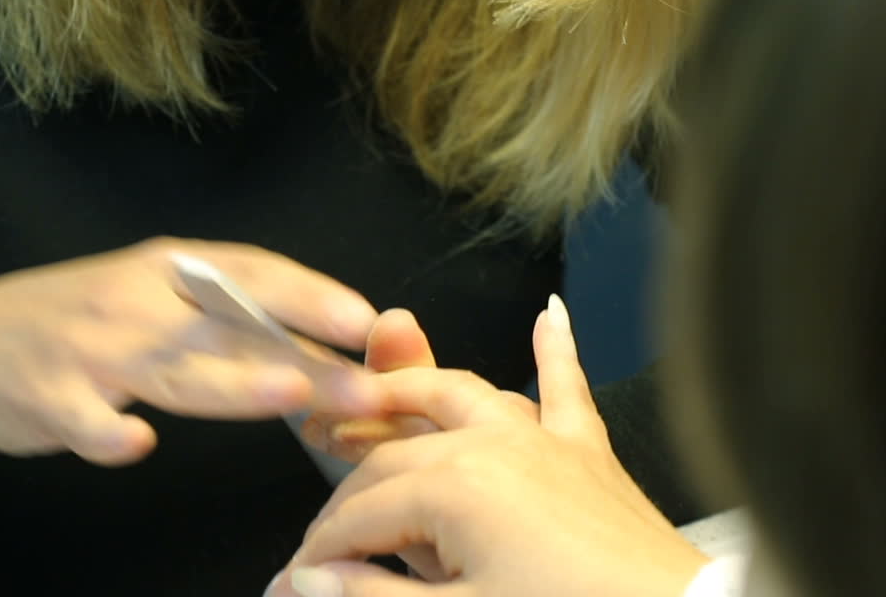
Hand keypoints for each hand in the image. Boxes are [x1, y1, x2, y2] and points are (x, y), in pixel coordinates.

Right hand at [0, 237, 381, 537]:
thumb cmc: (75, 325)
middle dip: (301, 353)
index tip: (366, 317)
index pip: (249, 272)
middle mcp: (131, 299)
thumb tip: (321, 349)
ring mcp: (87, 347)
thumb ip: (224, 323)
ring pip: (171, 368)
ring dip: (229, 381)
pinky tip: (134, 445)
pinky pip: (85, 420)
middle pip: (228, 326)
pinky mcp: (48, 396)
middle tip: (365, 383)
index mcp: (161, 269)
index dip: (309, 292)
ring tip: (285, 391)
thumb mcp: (146, 301)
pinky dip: (108, 435)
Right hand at [266, 295, 708, 596]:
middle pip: (394, 454)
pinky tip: (552, 314)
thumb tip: (309, 583)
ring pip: (460, 395)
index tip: (297, 579)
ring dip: (410, 388)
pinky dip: (557, 349)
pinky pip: (568, 388)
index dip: (319, 549)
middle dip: (346, 491)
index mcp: (455, 484)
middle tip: (319, 532)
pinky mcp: (587, 456)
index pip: (358, 510)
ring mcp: (542, 443)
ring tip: (372, 392)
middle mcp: (493, 444)